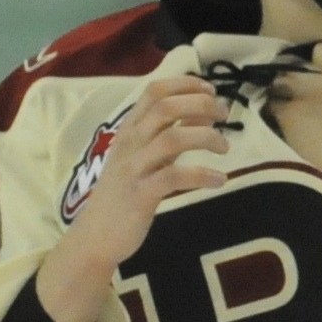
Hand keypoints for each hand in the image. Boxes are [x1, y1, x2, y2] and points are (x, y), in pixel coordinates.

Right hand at [38, 78, 228, 321]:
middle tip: (224, 116)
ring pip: (172, 138)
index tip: (211, 91)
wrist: (96, 236)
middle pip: (165, 108)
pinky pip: (175, 177)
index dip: (185, 85)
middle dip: (200, 104)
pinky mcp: (140, 194)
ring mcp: (133, 168)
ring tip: (225, 148)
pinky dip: (203, 175)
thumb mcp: (145, 158)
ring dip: (206, 137)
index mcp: (130, 131)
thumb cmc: (126, 194)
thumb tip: (202, 113)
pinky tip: (219, 180)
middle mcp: (129, 143)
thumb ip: (169, 135)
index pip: (154, 92)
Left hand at [267, 43, 321, 204]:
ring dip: (282, 95)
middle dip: (297, 79)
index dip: (318, 64)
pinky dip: (276, 113)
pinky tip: (283, 125)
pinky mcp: (287, 114)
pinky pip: (272, 106)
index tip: (320, 79)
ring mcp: (304, 95)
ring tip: (289, 112)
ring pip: (280, 84)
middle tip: (302, 98)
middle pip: (297, 67)